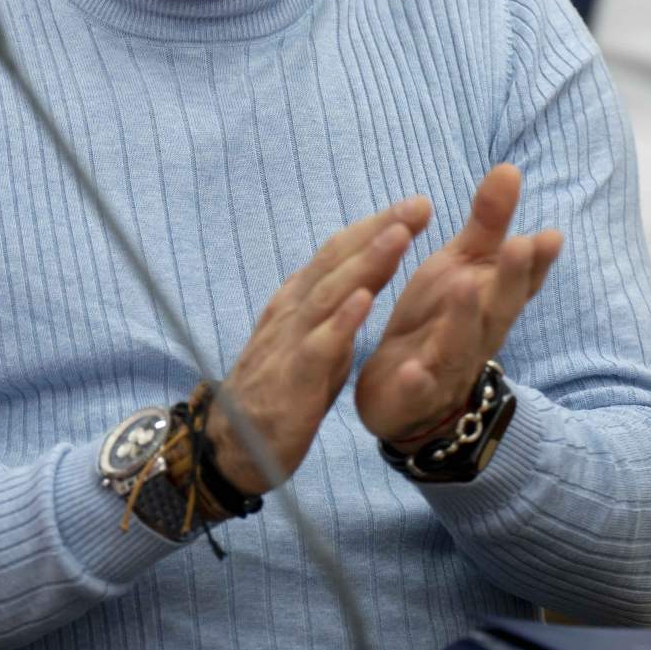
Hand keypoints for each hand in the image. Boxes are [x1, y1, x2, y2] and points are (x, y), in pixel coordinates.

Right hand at [207, 197, 432, 494]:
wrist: (233, 444)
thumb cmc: (278, 389)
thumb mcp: (313, 341)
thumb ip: (335, 311)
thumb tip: (365, 279)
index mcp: (300, 300)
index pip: (339, 254)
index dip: (376, 227)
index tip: (416, 206)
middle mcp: (293, 310)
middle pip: (337, 262)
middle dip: (378, 231)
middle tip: (417, 205)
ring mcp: (290, 341)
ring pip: (330, 294)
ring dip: (365, 263)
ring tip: (398, 236)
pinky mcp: (293, 378)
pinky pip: (319, 345)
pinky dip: (342, 321)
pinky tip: (365, 300)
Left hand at [355, 164, 562, 446]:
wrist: (404, 400)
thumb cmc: (437, 321)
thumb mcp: (459, 268)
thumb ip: (486, 225)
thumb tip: (510, 168)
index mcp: (487, 303)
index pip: (517, 282)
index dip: (533, 261)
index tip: (549, 234)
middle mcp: (475, 337)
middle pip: (497, 309)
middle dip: (511, 279)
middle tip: (522, 245)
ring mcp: (445, 369)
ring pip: (459, 345)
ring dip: (464, 317)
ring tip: (465, 285)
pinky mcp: (411, 396)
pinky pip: (416, 390)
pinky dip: (416, 381)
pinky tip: (412, 369)